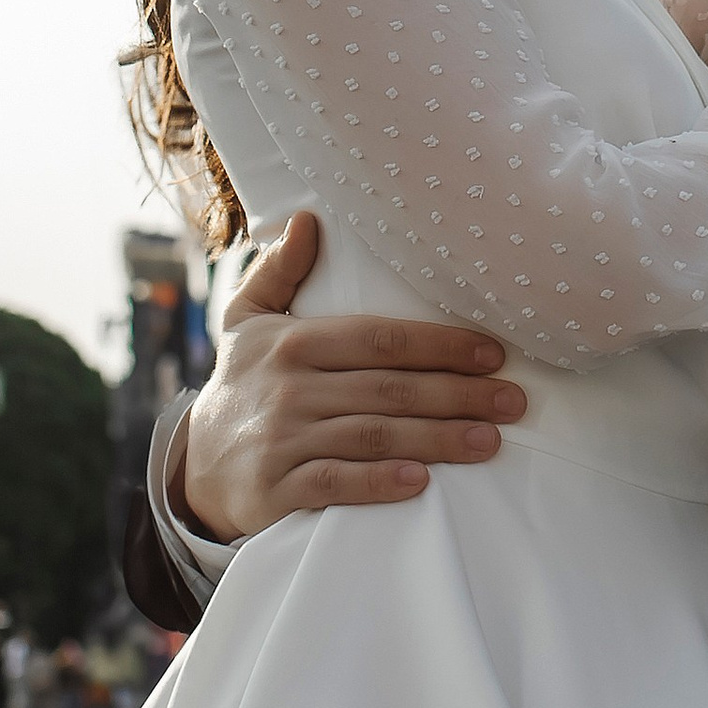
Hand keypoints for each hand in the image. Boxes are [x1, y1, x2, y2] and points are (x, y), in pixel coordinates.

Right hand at [171, 215, 522, 541]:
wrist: (193, 465)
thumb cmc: (243, 384)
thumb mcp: (246, 320)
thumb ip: (280, 271)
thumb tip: (308, 218)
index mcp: (295, 341)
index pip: (382, 338)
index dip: (441, 344)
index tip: (494, 353)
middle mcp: (292, 387)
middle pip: (390, 389)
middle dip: (459, 395)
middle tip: (513, 402)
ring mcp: (284, 440)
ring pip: (374, 436)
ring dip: (438, 439)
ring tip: (490, 441)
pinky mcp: (277, 489)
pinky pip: (336, 484)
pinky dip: (378, 483)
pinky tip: (421, 482)